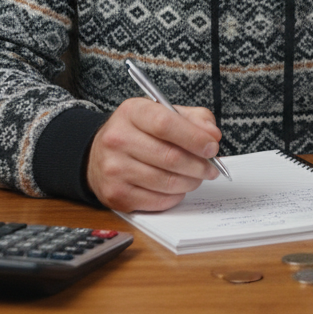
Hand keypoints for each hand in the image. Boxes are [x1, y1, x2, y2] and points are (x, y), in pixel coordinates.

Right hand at [86, 98, 221, 211]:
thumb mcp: (164, 113)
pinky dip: (176, 196)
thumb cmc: (139, 133)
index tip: (212, 147)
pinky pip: (158, 201)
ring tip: (196, 176)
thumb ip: (194, 119)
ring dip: (191, 182)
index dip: (194, 138)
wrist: (100, 155)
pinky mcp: (116, 195)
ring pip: (167, 182)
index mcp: (132, 112)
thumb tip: (212, 135)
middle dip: (199, 165)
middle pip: (169, 157)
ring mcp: (114, 169)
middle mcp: (117, 139)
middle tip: (211, 167)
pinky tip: (177, 187)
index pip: (165, 124)